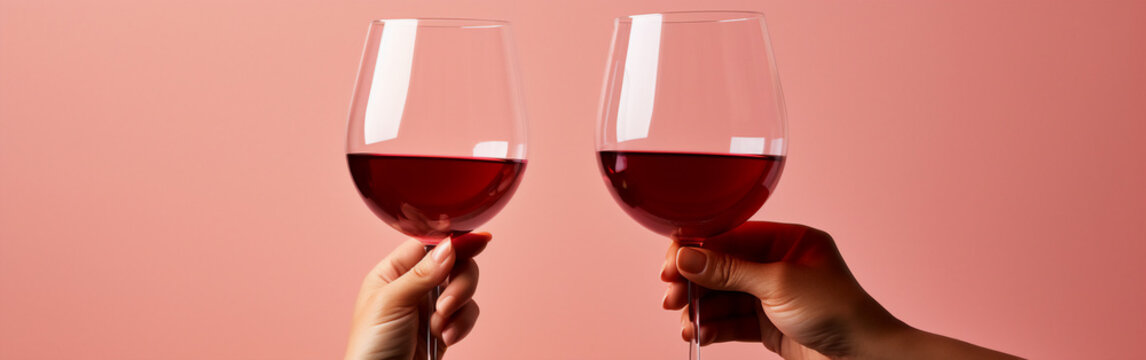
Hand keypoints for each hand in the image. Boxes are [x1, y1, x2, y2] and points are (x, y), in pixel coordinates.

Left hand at [345, 233, 490, 359]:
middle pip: (454, 264)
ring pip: (464, 289)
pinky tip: (446, 336)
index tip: (476, 240)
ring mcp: (430, 307)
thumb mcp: (391, 302)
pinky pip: (467, 314)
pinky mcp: (445, 328)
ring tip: (441, 324)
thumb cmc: (371, 346)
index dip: (452, 243)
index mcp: (393, 272)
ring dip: (459, 305)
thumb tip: (449, 245)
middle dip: (459, 282)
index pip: (428, 246)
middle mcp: (414, 286)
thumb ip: (422, 273)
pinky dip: (462, 324)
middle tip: (448, 302)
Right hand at [661, 222, 1018, 359]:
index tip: (670, 263)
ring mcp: (773, 296)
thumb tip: (685, 256)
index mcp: (788, 241)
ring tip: (683, 322)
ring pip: (723, 297)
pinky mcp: (770, 325)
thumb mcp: (777, 284)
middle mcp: (779, 264)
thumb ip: (728, 271)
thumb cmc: (838, 312)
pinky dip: (712, 327)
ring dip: (700, 308)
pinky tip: (697, 333)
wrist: (864, 358)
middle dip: (694, 282)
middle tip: (670, 296)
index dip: (697, 249)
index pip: (731, 236)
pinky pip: (732, 321)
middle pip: (722, 267)